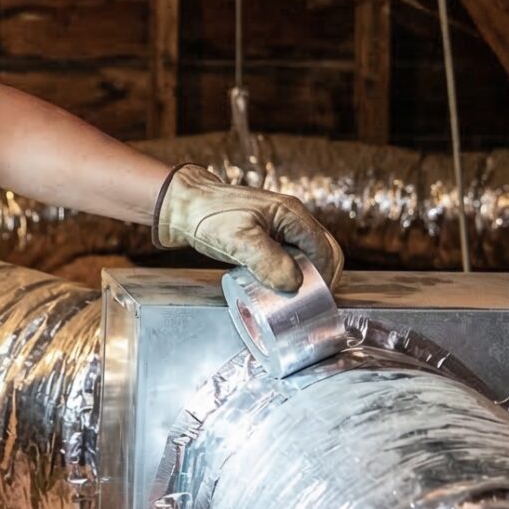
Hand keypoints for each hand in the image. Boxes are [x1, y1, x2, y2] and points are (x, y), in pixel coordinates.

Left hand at [151, 165, 343, 291]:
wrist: (182, 206)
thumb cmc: (208, 217)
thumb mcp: (238, 240)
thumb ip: (267, 261)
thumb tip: (294, 284)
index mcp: (291, 214)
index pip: (325, 250)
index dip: (325, 278)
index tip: (314, 301)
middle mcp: (292, 217)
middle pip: (324, 252)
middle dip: (321, 278)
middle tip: (306, 302)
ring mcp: (281, 225)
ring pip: (308, 255)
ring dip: (306, 276)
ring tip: (292, 297)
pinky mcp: (268, 234)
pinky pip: (291, 255)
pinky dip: (291, 272)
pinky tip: (277, 285)